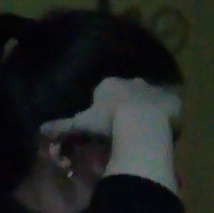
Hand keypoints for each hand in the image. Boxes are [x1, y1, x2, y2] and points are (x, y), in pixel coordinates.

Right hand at [40, 76, 180, 141]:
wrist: (141, 125)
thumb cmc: (108, 123)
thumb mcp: (81, 125)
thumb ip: (62, 127)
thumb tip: (40, 130)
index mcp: (109, 85)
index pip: (104, 91)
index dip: (104, 106)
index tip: (104, 123)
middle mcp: (132, 81)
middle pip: (127, 92)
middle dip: (126, 106)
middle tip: (123, 128)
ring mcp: (154, 89)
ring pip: (148, 98)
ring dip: (147, 110)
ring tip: (143, 131)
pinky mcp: (173, 100)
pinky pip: (168, 107)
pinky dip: (165, 116)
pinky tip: (160, 131)